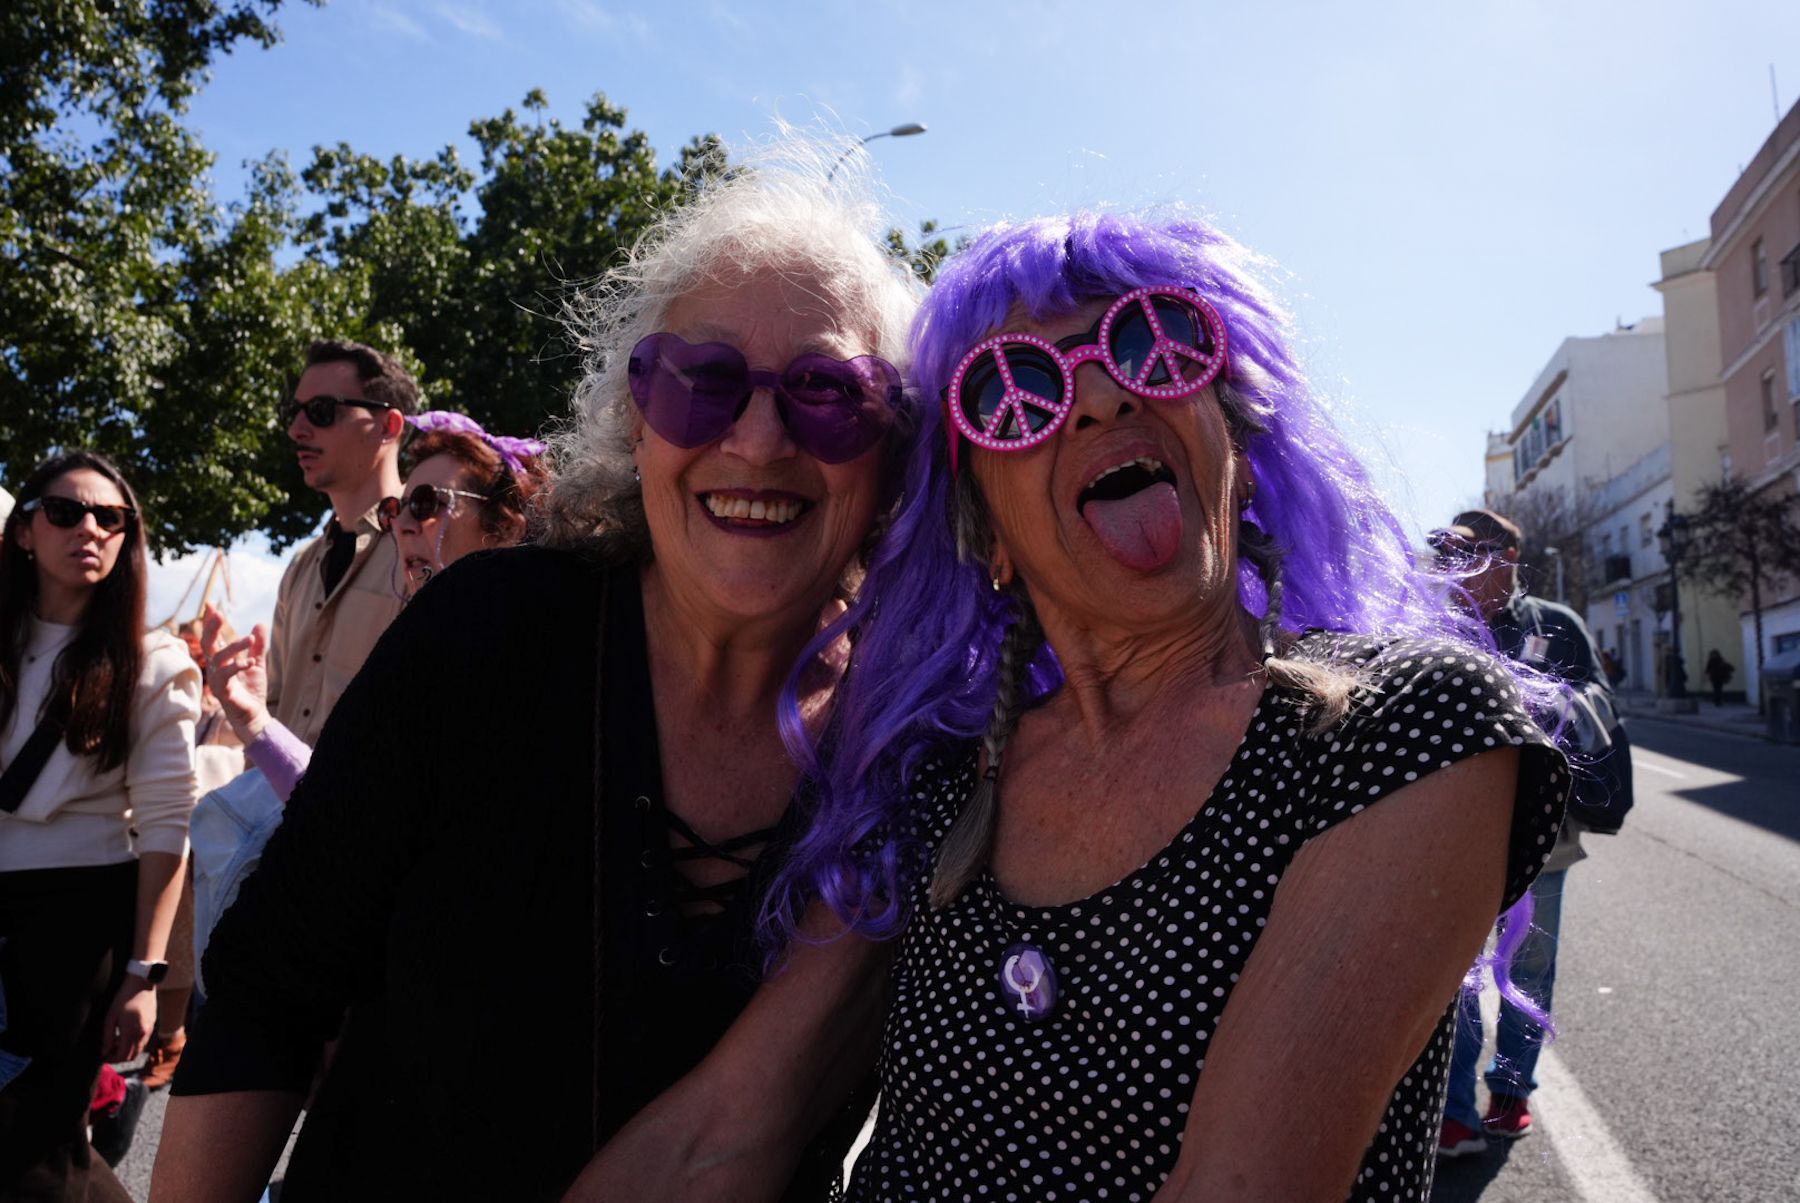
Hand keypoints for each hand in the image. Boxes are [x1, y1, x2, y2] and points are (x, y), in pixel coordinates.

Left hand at [104, 978, 157, 1063]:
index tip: (103, 1056)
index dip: (111, 1059)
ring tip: (116, 1043)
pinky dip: (134, 1044)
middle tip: (108, 1051)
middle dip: (119, 1057)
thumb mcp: (110, 1017)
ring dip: (127, 1051)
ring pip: (138, 1050)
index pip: (122, 1055)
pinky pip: (143, 1042)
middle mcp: (143, 1034)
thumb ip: (107, 1036)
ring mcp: (149, 1030)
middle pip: (131, 1056)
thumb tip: (105, 1051)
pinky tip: (125, 1035)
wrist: (141, 984)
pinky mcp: (152, 1025)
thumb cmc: (123, 998)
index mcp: (131, 1032)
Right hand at [202, 604, 271, 742]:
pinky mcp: (222, 691)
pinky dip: (237, 666)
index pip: (213, 638)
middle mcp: (215, 669)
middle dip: (211, 628)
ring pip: (217, 658)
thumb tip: (258, 624)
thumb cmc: (251, 691)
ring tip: (249, 639)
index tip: (210, 604)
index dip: (210, 622)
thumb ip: (258, 646)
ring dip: (233, 646)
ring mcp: (216, 680)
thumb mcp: (257, 663)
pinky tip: (250, 662)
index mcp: (221, 661)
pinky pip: (225, 676)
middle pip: (208, 644)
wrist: (254, 715)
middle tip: (219, 613)